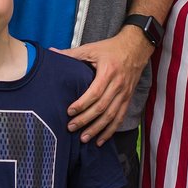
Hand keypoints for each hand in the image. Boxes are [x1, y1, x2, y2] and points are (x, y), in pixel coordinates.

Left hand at [54, 29, 149, 143]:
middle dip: (86, 120)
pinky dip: (110, 131)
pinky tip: (100, 140)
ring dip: (97, 129)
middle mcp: (118, 84)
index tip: (69, 111)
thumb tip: (51, 52)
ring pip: (111, 116)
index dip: (82, 104)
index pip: (95, 92)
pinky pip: (120, 118)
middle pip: (102, 107)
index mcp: (108, 72)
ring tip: (84, 138)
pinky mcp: (128, 99)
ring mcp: (125, 93)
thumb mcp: (91, 49)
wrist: (136, 47)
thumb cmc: (111, 49)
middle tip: (71, 127)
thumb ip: (71, 53)